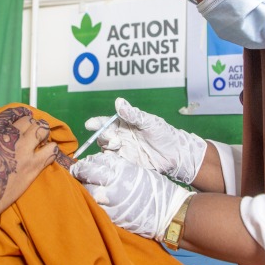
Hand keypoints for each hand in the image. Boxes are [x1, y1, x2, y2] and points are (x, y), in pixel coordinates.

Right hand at [0, 107, 57, 264]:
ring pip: (43, 131)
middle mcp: (12, 136)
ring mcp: (24, 151)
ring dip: (43, 134)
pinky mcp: (33, 167)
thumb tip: (1, 128)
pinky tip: (47, 152)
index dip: (19, 117)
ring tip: (40, 142)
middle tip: (31, 133)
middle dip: (32, 125)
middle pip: (30, 121)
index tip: (21, 122)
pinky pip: (51, 151)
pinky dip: (51, 149)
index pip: (14, 114)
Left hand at [70, 152, 193, 241]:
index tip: (81, 165)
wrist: (168, 212)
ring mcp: (112, 203)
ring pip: (88, 194)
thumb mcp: (134, 169)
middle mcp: (114, 185)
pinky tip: (91, 201)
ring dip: (83, 189)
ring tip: (83, 188)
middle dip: (80, 175)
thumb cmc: (153, 187)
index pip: (93, 164)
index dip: (84, 164)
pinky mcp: (113, 218)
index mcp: (121, 171)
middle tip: (77, 175)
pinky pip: (96, 208)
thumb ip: (115, 166)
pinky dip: (91, 203)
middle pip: (87, 177)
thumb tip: (97, 163)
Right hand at [85, 98, 206, 183]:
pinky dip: (109, 160)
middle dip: (103, 136)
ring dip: (106, 147)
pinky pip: (112, 162)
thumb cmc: (163, 134)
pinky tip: (112, 158)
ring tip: (117, 145)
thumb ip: (133, 114)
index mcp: (123, 124)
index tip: (90, 124)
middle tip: (114, 139)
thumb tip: (118, 101)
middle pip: (102, 136)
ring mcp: (121, 150)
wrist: (175, 155)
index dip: (96, 123)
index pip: (105, 122)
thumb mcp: (149, 122)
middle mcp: (119, 136)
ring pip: (105, 148)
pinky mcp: (125, 163)